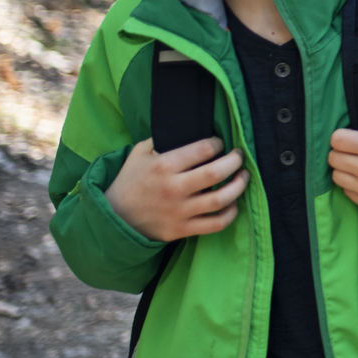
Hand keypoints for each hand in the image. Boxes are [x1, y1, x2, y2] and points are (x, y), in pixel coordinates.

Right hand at [104, 137, 248, 240]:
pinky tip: (233, 203)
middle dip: (235, 161)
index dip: (218, 144)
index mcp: (163, 166)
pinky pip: (216, 224)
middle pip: (217, 173)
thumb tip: (188, 127)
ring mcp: (179, 211)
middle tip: (239, 156)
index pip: (203, 150)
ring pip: (221, 199)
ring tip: (243, 176)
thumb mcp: (139, 153)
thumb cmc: (130, 181)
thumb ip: (162, 139)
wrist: (114, 217)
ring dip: (239, 186)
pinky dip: (231, 213)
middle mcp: (173, 188)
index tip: (220, 143)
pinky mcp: (182, 230)